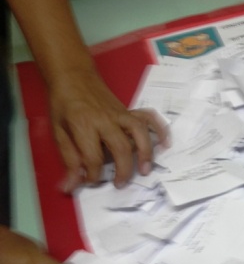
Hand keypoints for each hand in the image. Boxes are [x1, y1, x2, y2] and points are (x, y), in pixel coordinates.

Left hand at [49, 68, 168, 192]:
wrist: (73, 76)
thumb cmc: (63, 105)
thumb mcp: (58, 132)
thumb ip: (68, 159)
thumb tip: (69, 187)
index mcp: (84, 125)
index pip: (93, 157)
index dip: (93, 175)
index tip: (91, 181)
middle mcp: (106, 120)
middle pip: (121, 148)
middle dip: (123, 170)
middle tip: (120, 184)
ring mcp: (121, 114)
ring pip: (139, 133)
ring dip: (145, 153)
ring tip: (145, 170)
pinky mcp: (129, 111)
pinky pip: (149, 118)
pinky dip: (160, 129)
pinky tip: (165, 144)